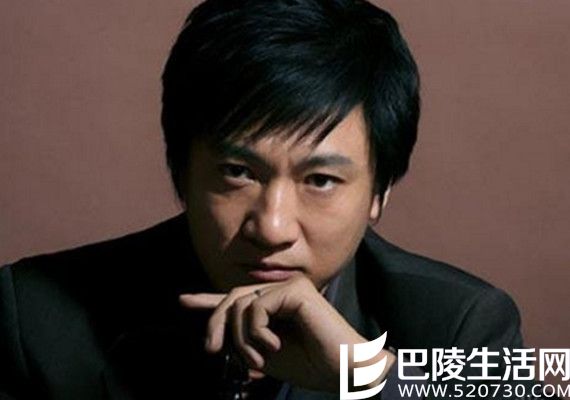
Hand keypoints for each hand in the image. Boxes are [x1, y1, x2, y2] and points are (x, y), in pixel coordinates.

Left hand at [179, 275, 393, 391]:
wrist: (344, 371)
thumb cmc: (310, 365)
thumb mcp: (264, 354)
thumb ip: (242, 340)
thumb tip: (219, 336)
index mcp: (275, 307)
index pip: (237, 300)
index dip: (209, 301)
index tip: (183, 300)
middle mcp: (281, 292)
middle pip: (232, 298)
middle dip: (215, 322)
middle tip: (212, 349)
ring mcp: (289, 288)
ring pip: (240, 303)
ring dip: (241, 337)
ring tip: (259, 359)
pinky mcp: (295, 290)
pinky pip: (256, 307)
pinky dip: (256, 332)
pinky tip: (274, 346)